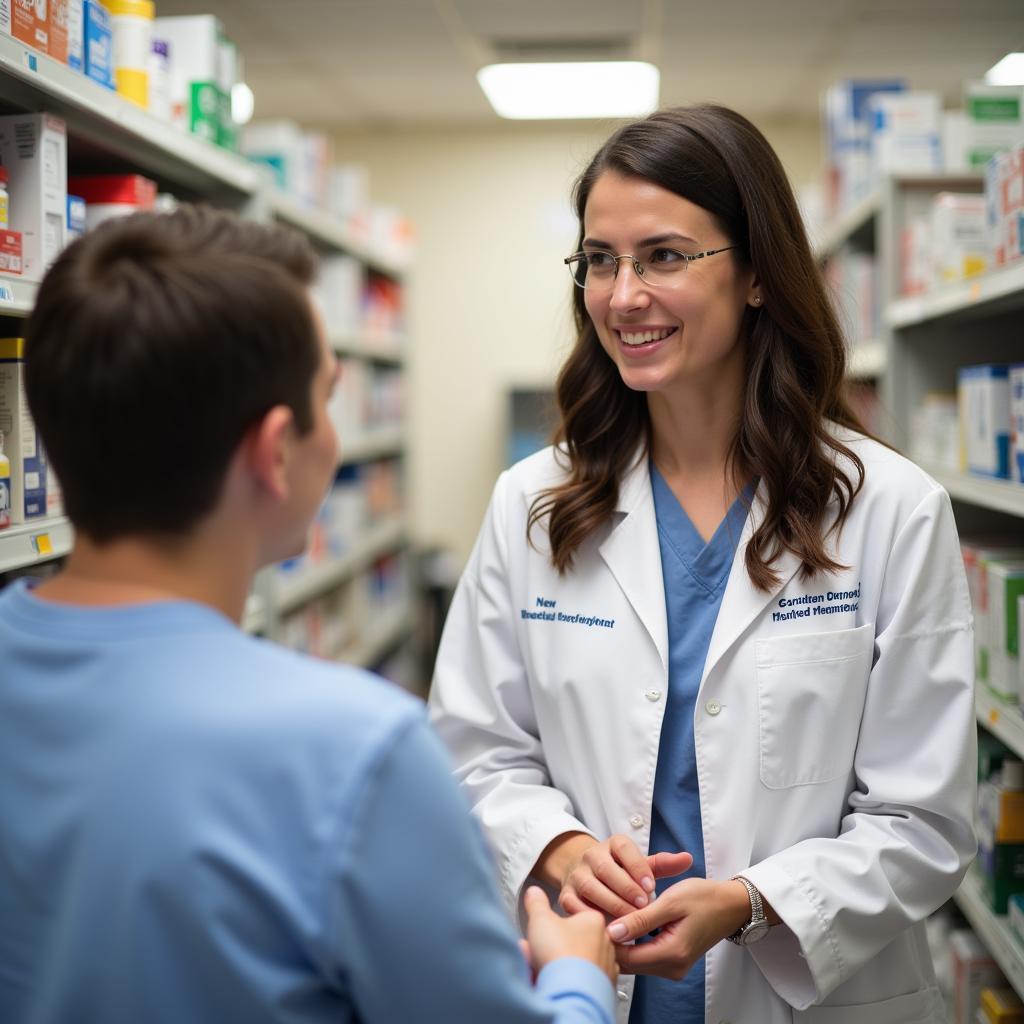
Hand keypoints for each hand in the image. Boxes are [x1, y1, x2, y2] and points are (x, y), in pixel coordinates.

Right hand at [522, 885, 617, 984]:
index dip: (555, 925)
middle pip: (576, 939)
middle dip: (556, 946)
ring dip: (564, 963)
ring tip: (546, 969)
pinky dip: (574, 980)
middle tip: (541, 952)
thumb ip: (537, 902)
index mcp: (594, 920)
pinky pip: (586, 979)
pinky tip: (560, 981)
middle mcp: (606, 941)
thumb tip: (534, 892)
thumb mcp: (541, 919)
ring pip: (581, 960)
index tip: (546, 933)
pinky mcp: (605, 986)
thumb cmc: (561, 954)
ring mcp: (607, 965)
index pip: (574, 916)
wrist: (571, 991)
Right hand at [558, 835, 692, 919]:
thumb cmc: (624, 875)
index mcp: (612, 844)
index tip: (652, 888)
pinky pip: (575, 906)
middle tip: (643, 907)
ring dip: (611, 904)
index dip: (638, 867)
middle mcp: (591, 856)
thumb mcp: (643, 866)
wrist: (589, 877)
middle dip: (626, 889)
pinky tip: (608, 929)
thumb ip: (664, 865)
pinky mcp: (566, 895)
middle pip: (606, 869)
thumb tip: (687, 858)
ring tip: (630, 920)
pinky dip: (590, 917)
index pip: (624, 849)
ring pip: (591, 887)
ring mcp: (577, 875)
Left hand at [605, 878, 750, 980]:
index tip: (596, 916)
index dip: (607, 939)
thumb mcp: (670, 902)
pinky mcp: (672, 962)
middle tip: (600, 914)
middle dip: (611, 941)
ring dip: (621, 942)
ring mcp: (673, 967)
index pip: (626, 957)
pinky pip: (643, 957)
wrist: (730, 905)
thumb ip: (640, 919)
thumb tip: (612, 932)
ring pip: (634, 961)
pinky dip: (632, 943)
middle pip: (628, 963)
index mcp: (672, 954)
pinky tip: (626, 923)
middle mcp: (672, 968)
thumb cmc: (704, 898)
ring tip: (612, 915)